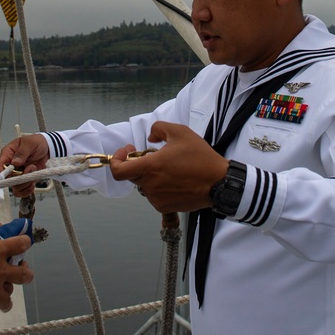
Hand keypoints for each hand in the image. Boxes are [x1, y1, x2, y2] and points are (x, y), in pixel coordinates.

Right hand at [0, 135, 49, 197]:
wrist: (48, 148)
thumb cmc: (36, 142)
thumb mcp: (29, 143)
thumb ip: (22, 152)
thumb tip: (15, 162)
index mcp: (8, 154)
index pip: (1, 167)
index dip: (4, 174)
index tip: (13, 176)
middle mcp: (11, 166)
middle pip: (8, 179)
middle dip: (19, 178)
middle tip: (31, 168)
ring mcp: (18, 174)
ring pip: (15, 186)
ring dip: (25, 183)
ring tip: (34, 171)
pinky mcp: (25, 179)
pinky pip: (21, 190)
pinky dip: (26, 190)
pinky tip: (32, 185)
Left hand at [108, 122, 227, 213]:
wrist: (219, 183)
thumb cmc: (201, 158)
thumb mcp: (181, 132)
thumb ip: (159, 128)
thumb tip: (149, 137)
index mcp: (151, 167)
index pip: (118, 171)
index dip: (116, 160)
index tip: (127, 152)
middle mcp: (151, 185)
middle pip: (132, 175)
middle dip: (139, 164)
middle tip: (155, 156)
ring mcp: (157, 198)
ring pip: (144, 184)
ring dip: (151, 176)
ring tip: (171, 169)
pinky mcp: (164, 207)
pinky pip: (154, 195)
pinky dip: (159, 187)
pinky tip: (175, 180)